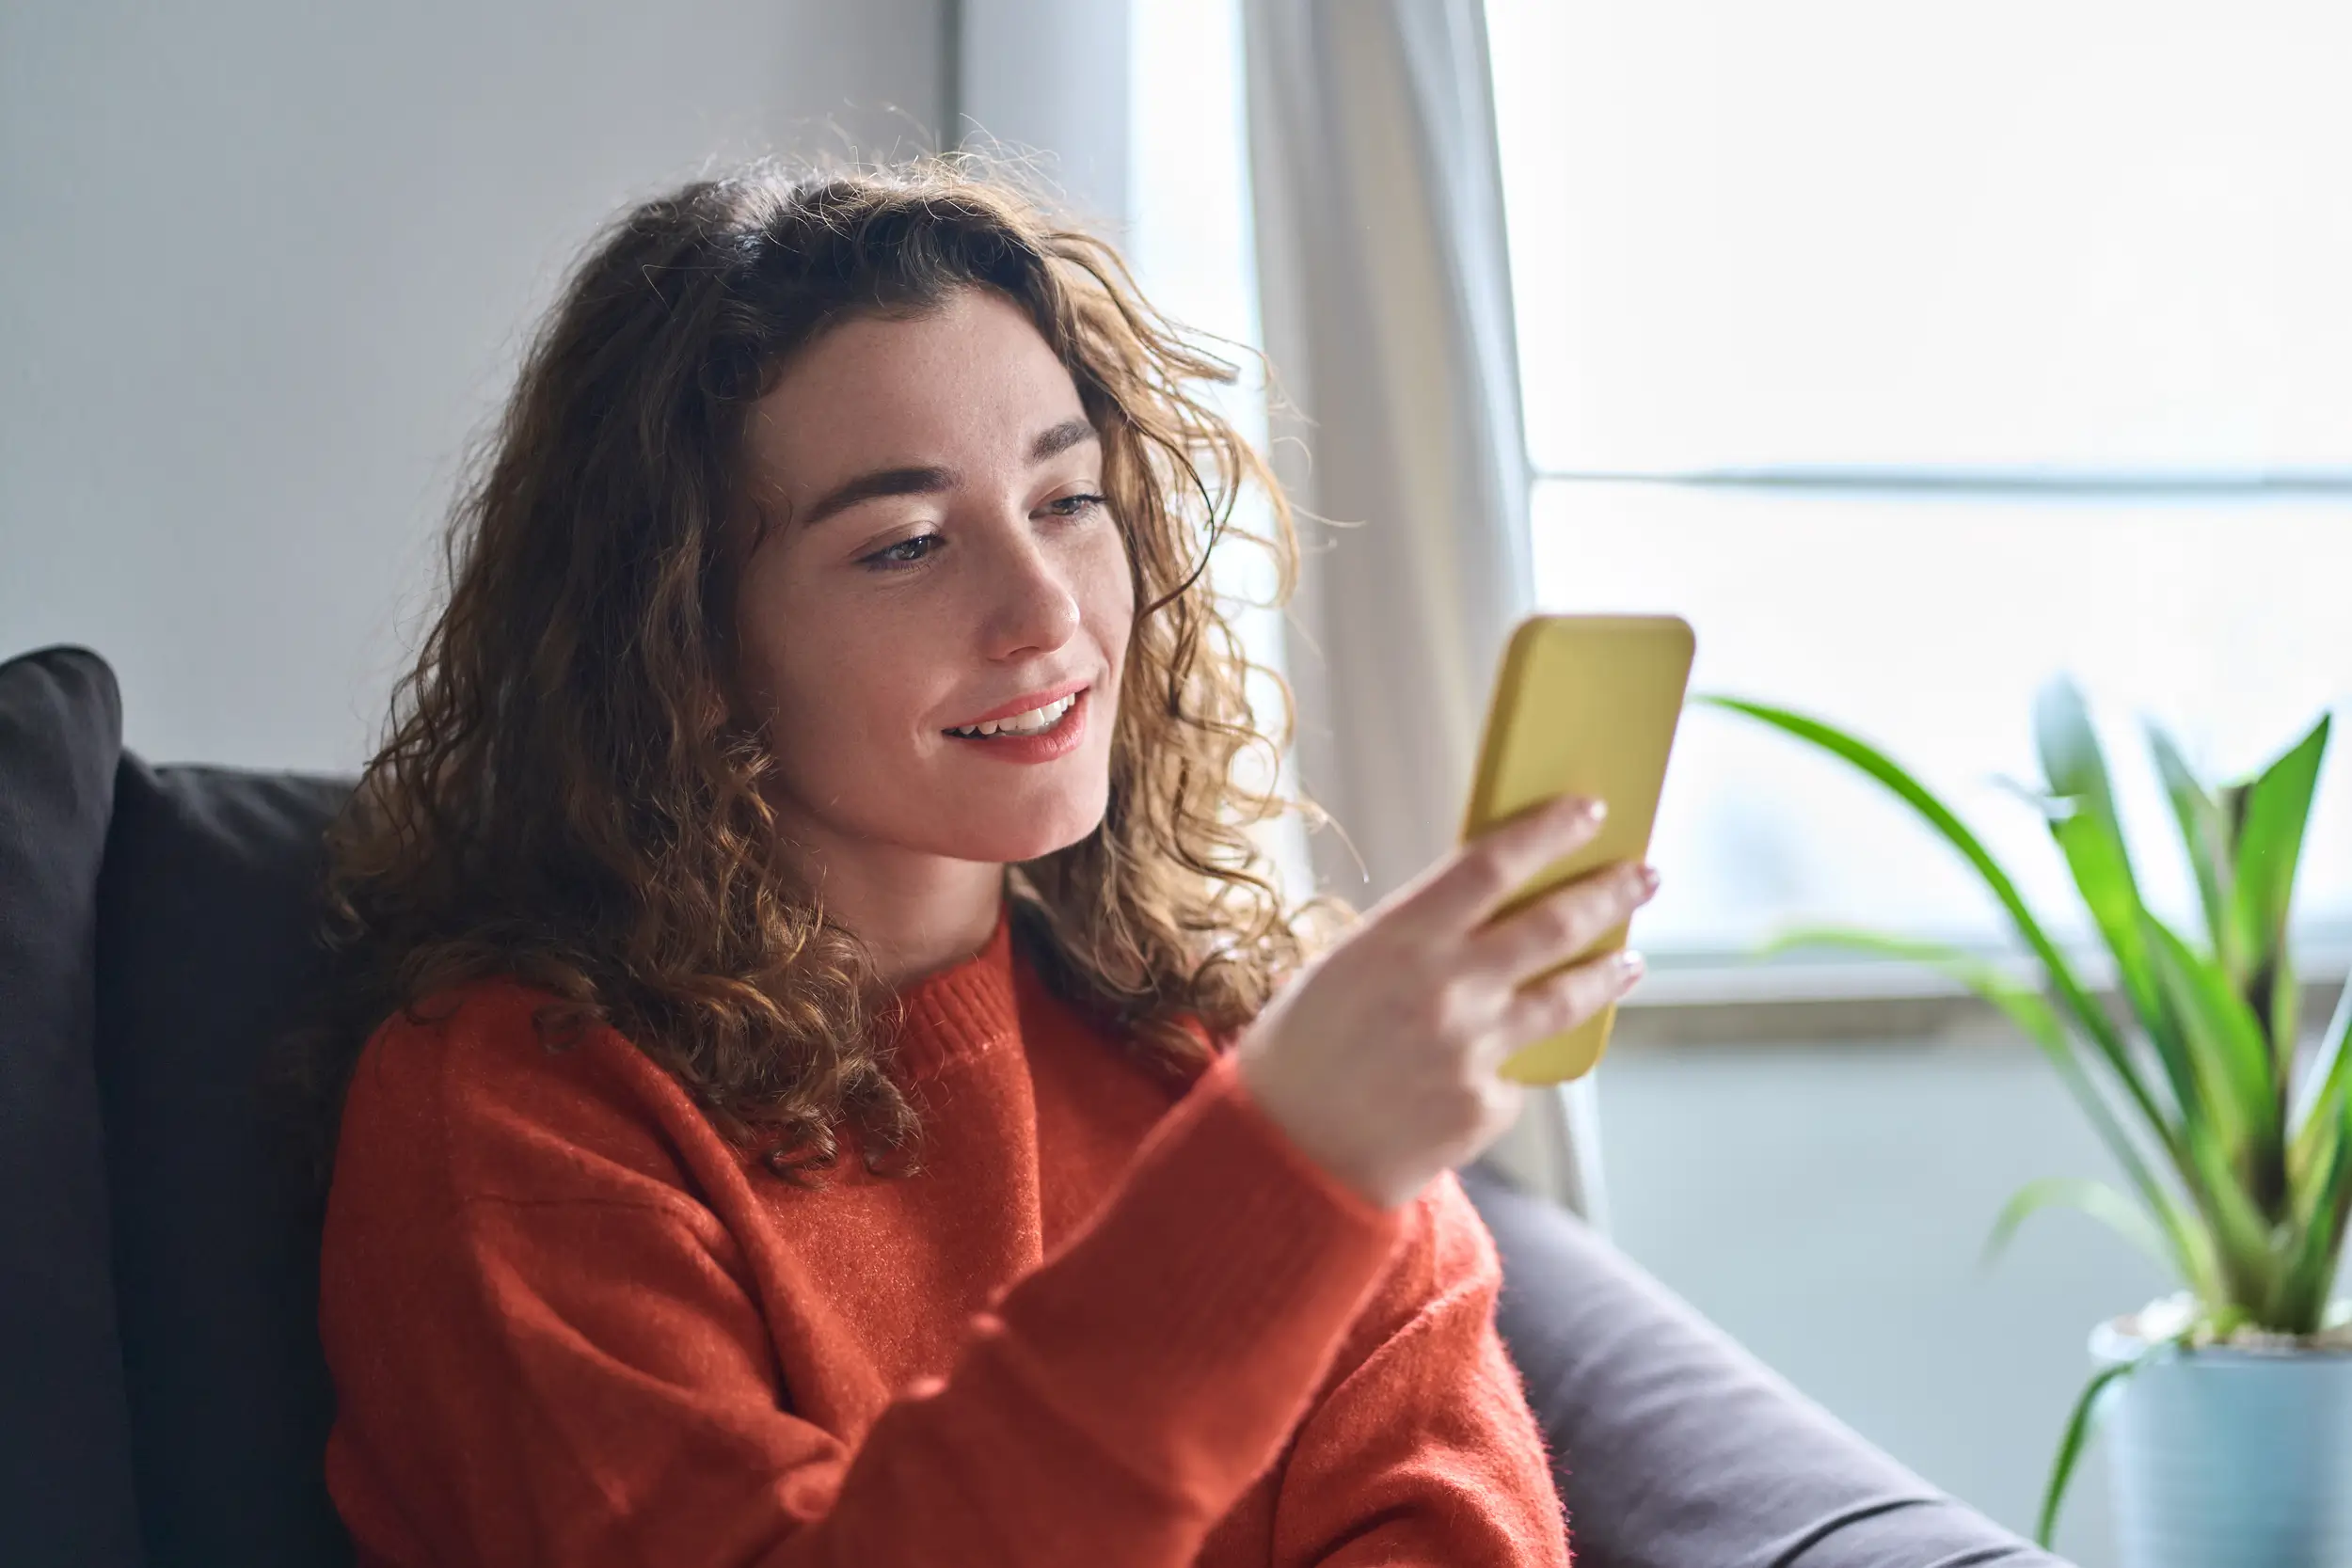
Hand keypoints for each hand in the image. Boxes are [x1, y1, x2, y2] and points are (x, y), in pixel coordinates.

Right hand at [1233, 794, 1657, 1210]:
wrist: (1287, 1154)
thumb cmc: (1306, 1048)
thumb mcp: (1347, 965)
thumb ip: (1418, 935)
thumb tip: (1495, 904)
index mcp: (1399, 938)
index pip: (1493, 864)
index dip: (1550, 831)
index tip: (1590, 811)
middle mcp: (1445, 989)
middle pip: (1554, 924)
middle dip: (1609, 892)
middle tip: (1643, 875)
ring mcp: (1472, 1050)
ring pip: (1568, 996)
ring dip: (1608, 970)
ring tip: (1628, 959)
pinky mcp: (1487, 1106)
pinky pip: (1525, 1068)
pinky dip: (1524, 1057)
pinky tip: (1509, 1058)